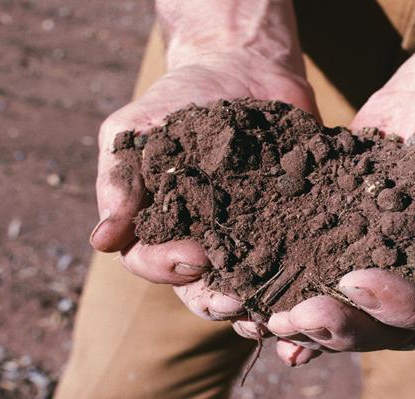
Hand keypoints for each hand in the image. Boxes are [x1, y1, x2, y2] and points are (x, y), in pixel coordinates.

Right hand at [89, 52, 318, 321]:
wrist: (241, 68)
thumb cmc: (178, 100)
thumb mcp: (136, 129)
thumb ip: (120, 179)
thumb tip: (101, 241)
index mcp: (158, 227)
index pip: (150, 262)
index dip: (166, 266)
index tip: (193, 255)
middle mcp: (201, 242)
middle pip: (200, 290)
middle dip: (215, 299)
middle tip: (235, 300)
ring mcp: (248, 238)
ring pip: (247, 286)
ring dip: (257, 304)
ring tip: (274, 313)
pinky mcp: (292, 226)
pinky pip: (295, 261)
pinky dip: (301, 280)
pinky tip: (313, 288)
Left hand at [261, 71, 414, 363]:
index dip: (392, 307)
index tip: (357, 280)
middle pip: (376, 327)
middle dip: (336, 325)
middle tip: (297, 315)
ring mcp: (375, 262)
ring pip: (340, 308)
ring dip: (304, 320)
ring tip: (268, 317)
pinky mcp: (341, 235)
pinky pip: (314, 269)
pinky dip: (288, 288)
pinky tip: (256, 303)